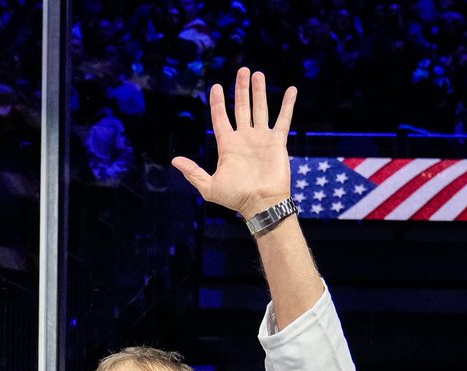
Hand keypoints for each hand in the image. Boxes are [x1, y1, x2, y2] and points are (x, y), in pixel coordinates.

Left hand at [171, 68, 294, 219]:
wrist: (262, 204)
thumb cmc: (236, 198)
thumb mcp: (210, 187)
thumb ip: (194, 173)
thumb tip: (175, 161)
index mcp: (228, 145)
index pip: (220, 117)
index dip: (217, 102)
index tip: (215, 87)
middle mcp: (244, 138)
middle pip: (241, 107)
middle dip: (240, 88)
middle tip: (242, 70)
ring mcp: (261, 139)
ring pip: (260, 109)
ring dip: (259, 91)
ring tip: (257, 74)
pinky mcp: (277, 142)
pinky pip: (283, 120)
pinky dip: (287, 105)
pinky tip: (291, 90)